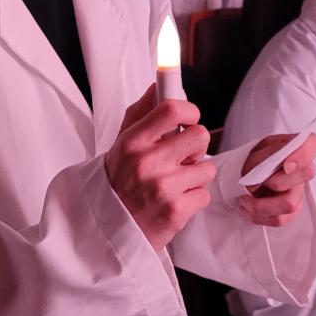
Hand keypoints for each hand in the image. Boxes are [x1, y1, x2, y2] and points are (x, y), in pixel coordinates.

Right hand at [105, 85, 215, 250]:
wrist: (109, 229)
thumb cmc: (119, 181)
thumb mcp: (122, 144)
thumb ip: (140, 113)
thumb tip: (156, 85)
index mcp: (133, 141)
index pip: (171, 109)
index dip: (189, 110)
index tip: (188, 117)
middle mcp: (147, 162)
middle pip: (199, 135)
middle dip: (196, 145)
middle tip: (183, 154)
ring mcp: (163, 187)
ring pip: (207, 167)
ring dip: (195, 175)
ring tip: (175, 182)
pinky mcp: (176, 211)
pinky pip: (205, 193)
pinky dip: (194, 198)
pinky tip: (176, 200)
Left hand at [238, 133, 315, 226]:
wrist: (240, 178)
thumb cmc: (250, 160)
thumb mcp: (255, 150)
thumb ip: (269, 154)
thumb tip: (284, 161)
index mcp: (294, 147)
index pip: (314, 142)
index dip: (303, 156)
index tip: (286, 166)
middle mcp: (301, 168)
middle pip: (306, 176)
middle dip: (276, 182)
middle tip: (252, 182)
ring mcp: (298, 190)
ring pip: (290, 204)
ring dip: (261, 205)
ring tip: (243, 200)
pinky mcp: (291, 209)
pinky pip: (280, 219)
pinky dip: (258, 216)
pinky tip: (246, 208)